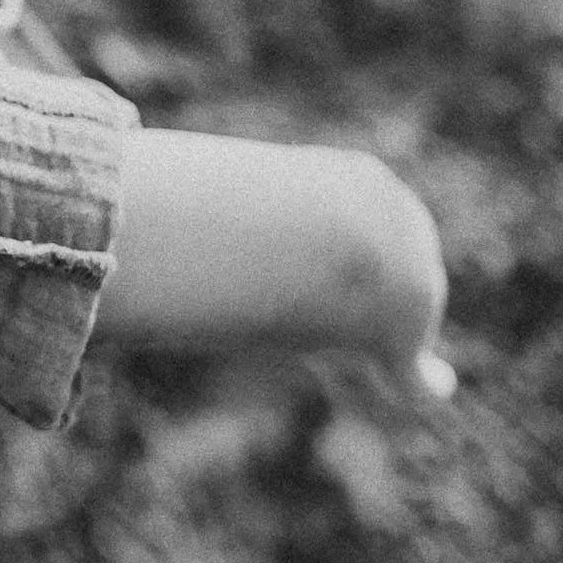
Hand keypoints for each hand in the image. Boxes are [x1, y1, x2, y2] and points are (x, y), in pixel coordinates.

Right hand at [103, 131, 454, 398]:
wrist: (307, 237)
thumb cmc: (246, 203)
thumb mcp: (227, 181)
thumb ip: (187, 187)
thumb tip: (129, 174)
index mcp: (364, 183)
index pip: (352, 213)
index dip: (317, 233)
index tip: (288, 243)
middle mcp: (403, 227)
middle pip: (382, 262)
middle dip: (354, 277)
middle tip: (297, 288)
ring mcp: (414, 282)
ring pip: (387, 311)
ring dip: (359, 324)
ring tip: (315, 330)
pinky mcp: (401, 336)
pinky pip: (411, 367)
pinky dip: (419, 379)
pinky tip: (432, 388)